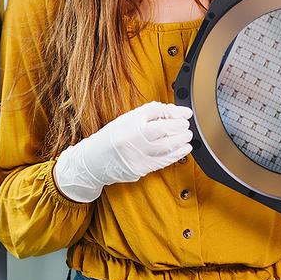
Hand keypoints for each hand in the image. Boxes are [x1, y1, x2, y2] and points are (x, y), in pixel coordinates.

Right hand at [54, 101, 193, 201]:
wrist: (93, 161)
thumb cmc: (112, 138)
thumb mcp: (126, 119)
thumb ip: (149, 114)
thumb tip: (175, 111)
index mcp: (129, 121)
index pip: (157, 111)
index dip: (175, 111)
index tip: (185, 113)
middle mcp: (133, 137)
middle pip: (164, 128)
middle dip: (180, 126)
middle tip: (186, 125)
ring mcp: (137, 154)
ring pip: (167, 145)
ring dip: (181, 139)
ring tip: (187, 135)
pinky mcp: (141, 168)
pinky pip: (164, 161)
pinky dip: (177, 154)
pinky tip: (185, 149)